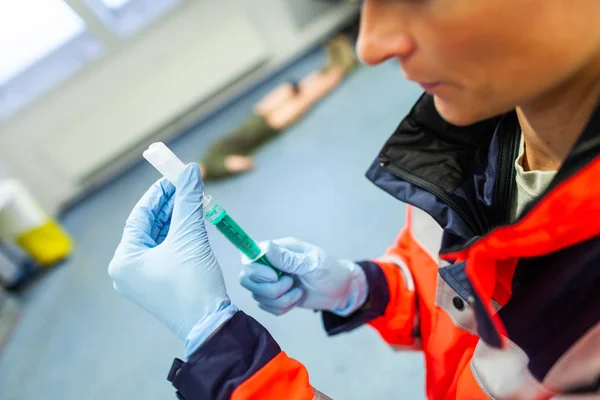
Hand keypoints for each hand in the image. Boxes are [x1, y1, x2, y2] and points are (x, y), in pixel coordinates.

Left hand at [108, 163, 233, 345]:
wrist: (209, 324)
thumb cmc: (193, 283)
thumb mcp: (190, 236)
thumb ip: (188, 200)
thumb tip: (191, 169)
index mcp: (124, 259)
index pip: (140, 215)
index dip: (159, 193)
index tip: (175, 175)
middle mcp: (127, 270)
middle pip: (148, 226)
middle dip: (169, 205)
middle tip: (187, 186)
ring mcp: (141, 279)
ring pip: (157, 239)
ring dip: (175, 220)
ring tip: (193, 202)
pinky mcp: (158, 285)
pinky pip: (164, 253)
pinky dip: (177, 237)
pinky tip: (191, 223)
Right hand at [239, 238, 366, 315]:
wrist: (340, 290)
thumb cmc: (330, 271)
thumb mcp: (312, 264)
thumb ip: (288, 259)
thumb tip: (266, 247)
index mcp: (279, 249)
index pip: (249, 256)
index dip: (256, 269)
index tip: (274, 276)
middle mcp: (270, 265)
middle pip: (247, 279)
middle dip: (269, 288)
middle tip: (289, 284)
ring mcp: (271, 282)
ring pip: (258, 296)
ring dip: (280, 299)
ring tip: (298, 292)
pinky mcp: (275, 297)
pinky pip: (267, 308)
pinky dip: (282, 308)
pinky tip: (296, 299)